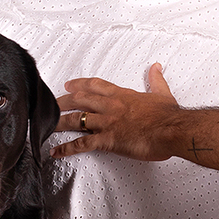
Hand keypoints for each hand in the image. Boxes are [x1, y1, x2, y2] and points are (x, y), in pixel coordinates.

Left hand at [54, 65, 178, 160]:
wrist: (172, 129)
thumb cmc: (168, 116)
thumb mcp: (162, 93)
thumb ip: (156, 80)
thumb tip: (156, 67)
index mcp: (122, 95)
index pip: (95, 85)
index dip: (79, 84)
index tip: (69, 85)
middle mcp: (111, 106)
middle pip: (79, 100)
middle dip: (62, 101)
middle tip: (50, 104)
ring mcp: (107, 122)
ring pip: (75, 120)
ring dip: (58, 122)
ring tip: (46, 125)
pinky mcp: (107, 140)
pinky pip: (82, 144)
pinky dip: (67, 148)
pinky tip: (57, 152)